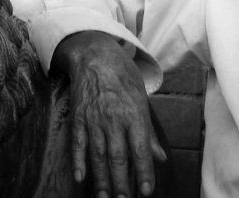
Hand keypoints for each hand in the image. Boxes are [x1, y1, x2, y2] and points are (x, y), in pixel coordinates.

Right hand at [53, 31, 166, 197]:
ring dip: (101, 179)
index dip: (144, 172)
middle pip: (118, 156)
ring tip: (105, 197)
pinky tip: (80, 178)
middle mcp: (114, 118)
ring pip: (98, 154)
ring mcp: (93, 118)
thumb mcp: (141, 99)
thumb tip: (160, 157)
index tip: (147, 192)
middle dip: (122, 182)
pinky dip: (78, 161)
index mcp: (133, 114)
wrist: (94, 54)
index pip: (140, 149)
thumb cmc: (123, 76)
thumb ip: (149, 132)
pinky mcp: (78, 116)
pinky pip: (78, 142)